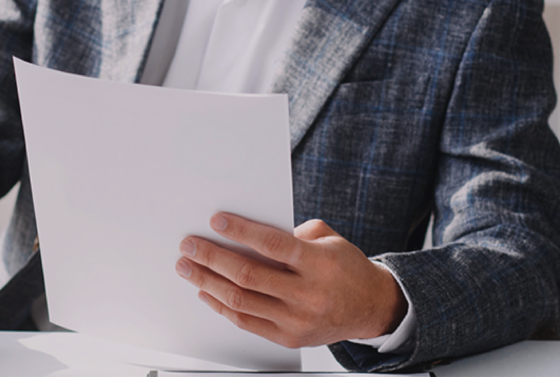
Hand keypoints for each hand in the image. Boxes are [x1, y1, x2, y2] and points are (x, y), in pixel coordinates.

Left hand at [175, 214, 407, 348]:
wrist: (371, 308)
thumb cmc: (346, 269)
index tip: (215, 221)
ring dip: (207, 282)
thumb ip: (293, 232)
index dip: (240, 232)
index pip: (272, 244)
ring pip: (240, 300)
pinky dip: (221, 306)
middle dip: (211, 258)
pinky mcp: (288, 337)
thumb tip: (248, 232)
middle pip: (248, 275)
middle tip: (189, 246)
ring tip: (188, 267)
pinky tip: (207, 291)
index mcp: (320, 264)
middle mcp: (308, 294)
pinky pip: (245, 321)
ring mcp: (297, 320)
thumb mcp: (329, 240)